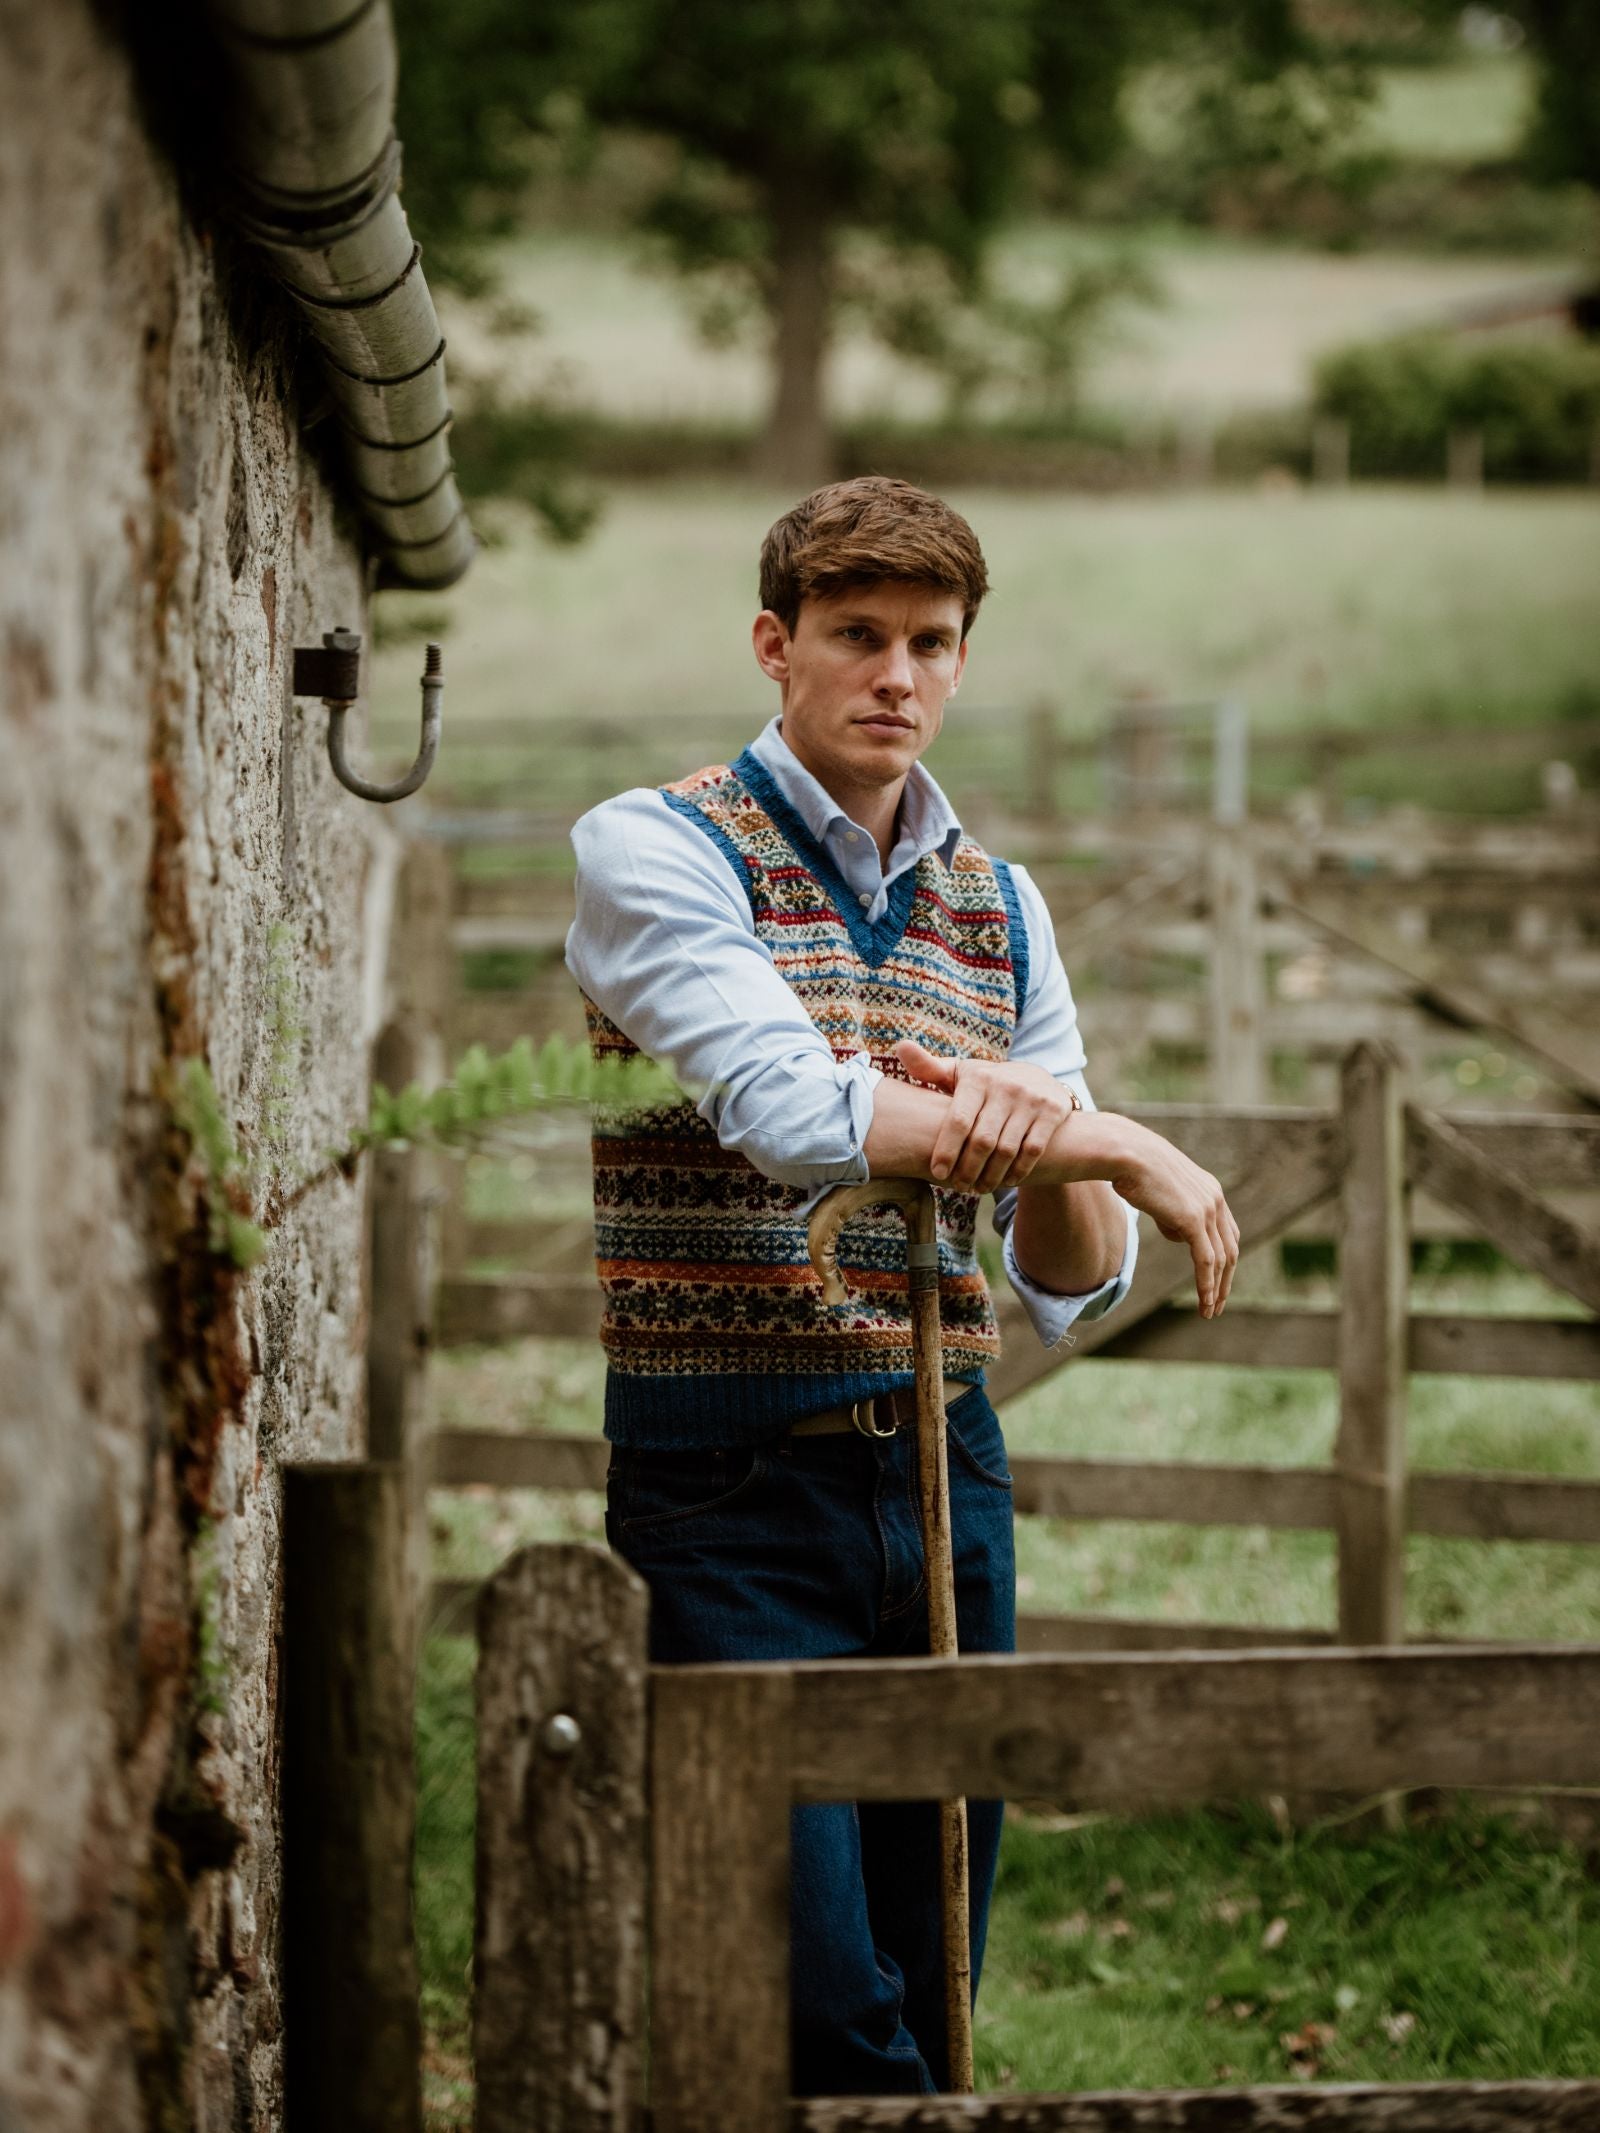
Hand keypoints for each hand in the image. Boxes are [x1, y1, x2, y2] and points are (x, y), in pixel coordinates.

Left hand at [893, 1037, 1077, 1194]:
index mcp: (977, 1077)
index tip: (937, 1173)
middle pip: (983, 1140)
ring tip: (978, 1189)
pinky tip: (1006, 1182)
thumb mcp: (961, 1073)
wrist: (1038, 1078)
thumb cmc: (986, 1084)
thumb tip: (900, 1047)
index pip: (958, 1120)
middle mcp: (1005, 1086)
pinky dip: (1018, 1171)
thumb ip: (930, 1067)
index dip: (946, 1150)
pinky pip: (1032, 1150)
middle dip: (968, 1169)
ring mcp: (1031, 1099)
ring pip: (1007, 1149)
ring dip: (991, 1176)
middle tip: (959, 1187)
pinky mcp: (1052, 1111)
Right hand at [1109, 1121, 1239, 1318]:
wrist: (1124, 1152)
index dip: (1224, 1260)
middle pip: (1230, 1249)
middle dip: (1225, 1280)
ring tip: (1209, 1311)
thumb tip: (1178, 1233)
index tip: (1217, 1281)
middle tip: (1217, 1304)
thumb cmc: (1132, 1167)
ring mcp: (1207, 1208)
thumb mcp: (1160, 1192)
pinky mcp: (1193, 1219)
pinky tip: (1205, 1302)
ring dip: (1217, 1289)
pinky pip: (1206, 1260)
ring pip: (1221, 1259)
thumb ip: (1173, 1212)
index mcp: (1210, 1190)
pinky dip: (1207, 1284)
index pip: (1226, 1232)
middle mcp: (1215, 1199)